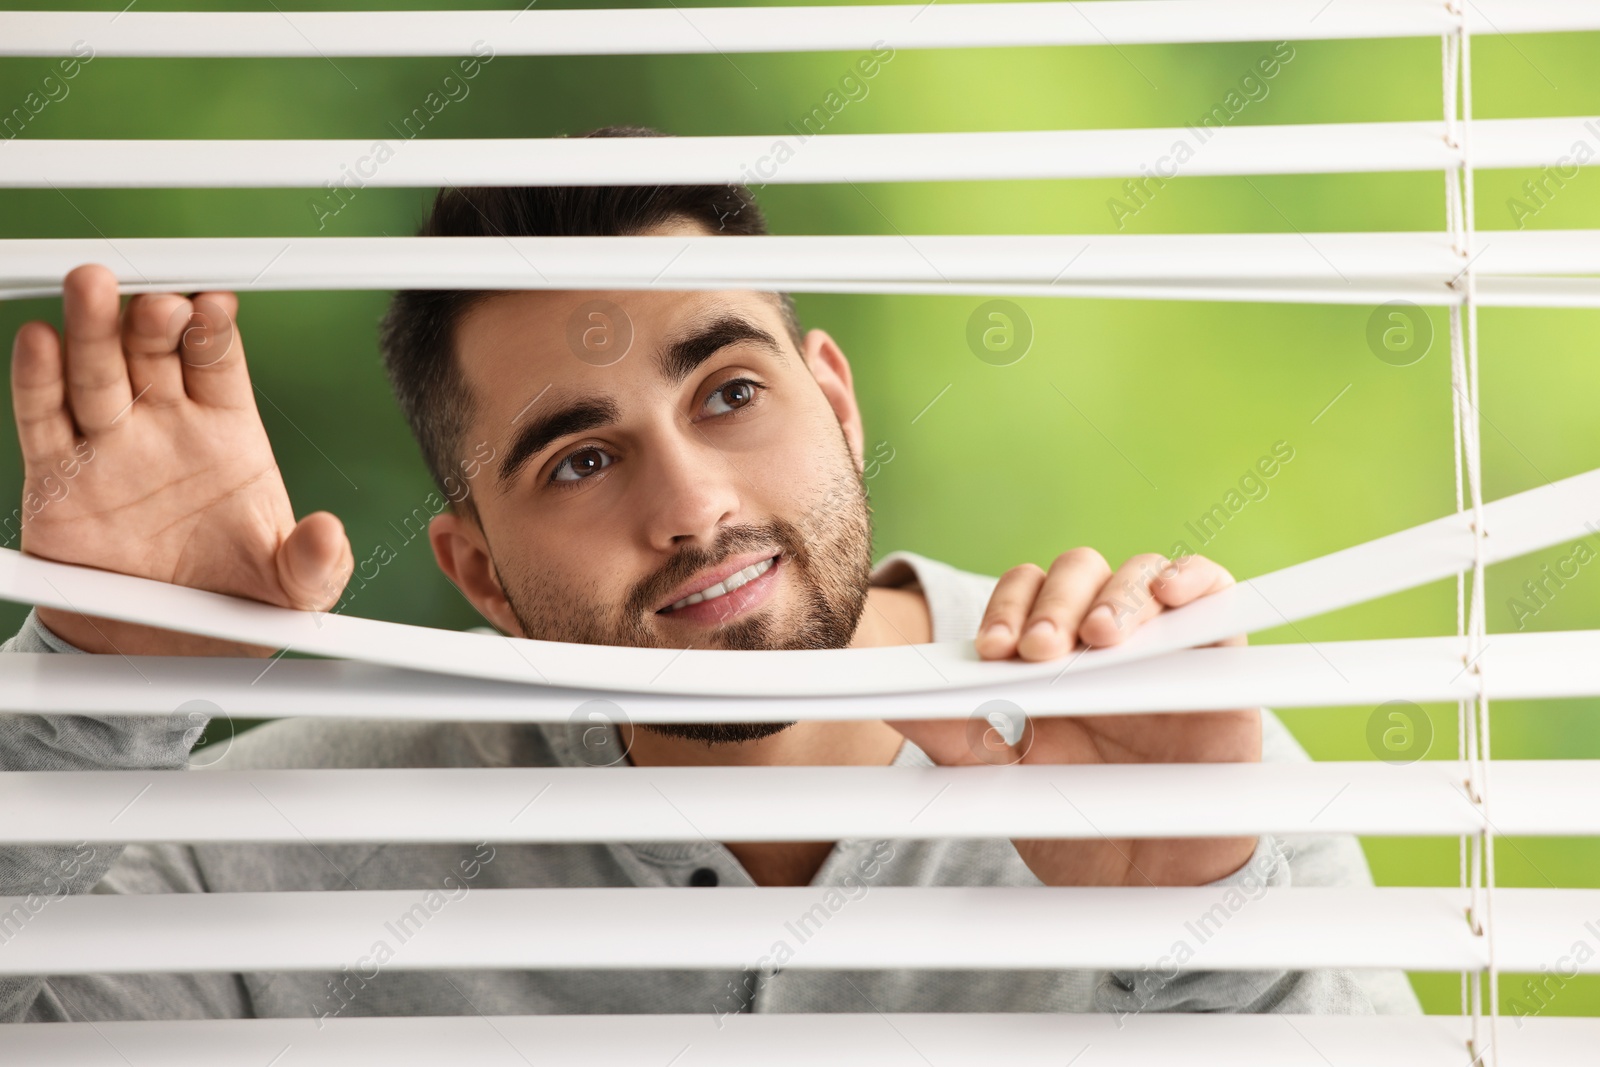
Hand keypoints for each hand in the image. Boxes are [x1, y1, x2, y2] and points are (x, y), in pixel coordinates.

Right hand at [10, 264, 352, 655]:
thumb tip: (331, 535)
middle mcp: (166, 424)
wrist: (158, 648)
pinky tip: (40, 340)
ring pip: (98, 373)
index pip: (220, 363)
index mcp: (228, 431)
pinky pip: (44, 419)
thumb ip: (315, 563)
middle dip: (155, 319)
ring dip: (93, 329)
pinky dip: (38, 378)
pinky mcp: (58, 475)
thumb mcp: (290, 591)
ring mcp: (110, 444)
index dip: (217, 331)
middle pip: (156, 352)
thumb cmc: (230, 603)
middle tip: (158, 300)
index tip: (216, 307)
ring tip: (93, 288)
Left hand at [891, 549, 1259, 886]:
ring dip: (1114, 597)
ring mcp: (1159, 636)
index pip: (1021, 592)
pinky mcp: (1217, 650)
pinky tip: (1170, 592)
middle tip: (1041, 651)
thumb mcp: (1002, 776)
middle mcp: (1100, 632)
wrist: (1151, 878)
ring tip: (1101, 639)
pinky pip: (1211, 589)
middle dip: (1053, 604)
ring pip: (1135, 575)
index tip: (994, 651)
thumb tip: (884, 697)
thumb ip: (950, 731)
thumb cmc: (1076, 818)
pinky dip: (1192, 576)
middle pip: (1075, 572)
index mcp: (1047, 649)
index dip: (1006, 608)